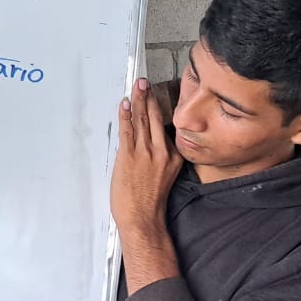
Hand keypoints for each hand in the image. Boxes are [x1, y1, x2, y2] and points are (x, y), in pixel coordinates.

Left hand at [111, 77, 181, 235]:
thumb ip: (161, 158)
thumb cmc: (151, 202)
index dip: (159, 109)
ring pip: (142, 120)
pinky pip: (128, 130)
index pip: (166, 127)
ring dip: (138, 100)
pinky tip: (126, 103)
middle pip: (154, 118)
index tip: (156, 95)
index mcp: (174, 156)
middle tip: (144, 82)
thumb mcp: (165, 176)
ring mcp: (145, 152)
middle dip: (149, 97)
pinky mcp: (129, 156)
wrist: (143, 218)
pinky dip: (126, 115)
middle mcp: (162, 151)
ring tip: (137, 86)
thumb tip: (152, 144)